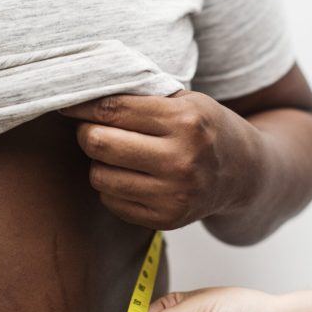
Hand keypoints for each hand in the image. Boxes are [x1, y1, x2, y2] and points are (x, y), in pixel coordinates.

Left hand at [59, 91, 263, 229]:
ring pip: (99, 176)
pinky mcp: (166, 219)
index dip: (81, 105)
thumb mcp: (186, 101)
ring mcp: (174, 194)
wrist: (245, 174)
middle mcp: (181, 160)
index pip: (113, 109)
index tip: (67, 103)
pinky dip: (112, 186)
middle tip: (91, 128)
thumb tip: (84, 91)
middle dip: (86, 132)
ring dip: (99, 162)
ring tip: (116, 153)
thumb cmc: (206, 128)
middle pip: (99, 143)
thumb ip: (142, 96)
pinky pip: (111, 201)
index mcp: (185, 121)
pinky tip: (130, 175)